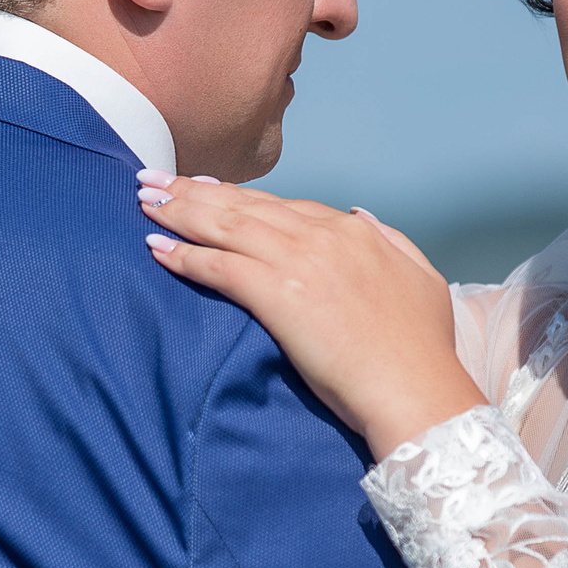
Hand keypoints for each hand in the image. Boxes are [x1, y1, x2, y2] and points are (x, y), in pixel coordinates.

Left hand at [138, 171, 486, 459]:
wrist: (416, 388)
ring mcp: (299, 261)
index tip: (210, 190)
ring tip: (144, 199)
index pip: (285, 205)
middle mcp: (323, 236)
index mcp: (355, 232)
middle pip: (246, 205)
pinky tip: (156, 248)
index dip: (241, 197)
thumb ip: (391, 241)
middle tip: (156, 178)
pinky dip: (184, 254)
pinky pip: (219, 265)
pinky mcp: (277, 294)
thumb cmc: (423, 351)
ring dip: (179, 210)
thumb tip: (359, 216)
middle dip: (196, 191)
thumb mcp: (422, 279)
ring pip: (225, 224)